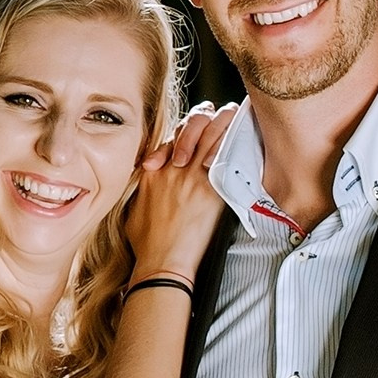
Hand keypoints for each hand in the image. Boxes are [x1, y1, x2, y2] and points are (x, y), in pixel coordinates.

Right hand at [126, 103, 233, 280]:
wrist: (162, 263)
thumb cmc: (147, 244)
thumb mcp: (135, 208)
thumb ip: (145, 188)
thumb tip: (152, 180)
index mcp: (153, 170)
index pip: (173, 133)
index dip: (189, 128)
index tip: (201, 130)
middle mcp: (172, 167)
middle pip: (194, 124)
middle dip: (210, 116)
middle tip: (222, 117)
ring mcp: (191, 176)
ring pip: (211, 131)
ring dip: (225, 120)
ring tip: (236, 115)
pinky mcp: (210, 189)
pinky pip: (224, 153)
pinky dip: (233, 140)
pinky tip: (242, 132)